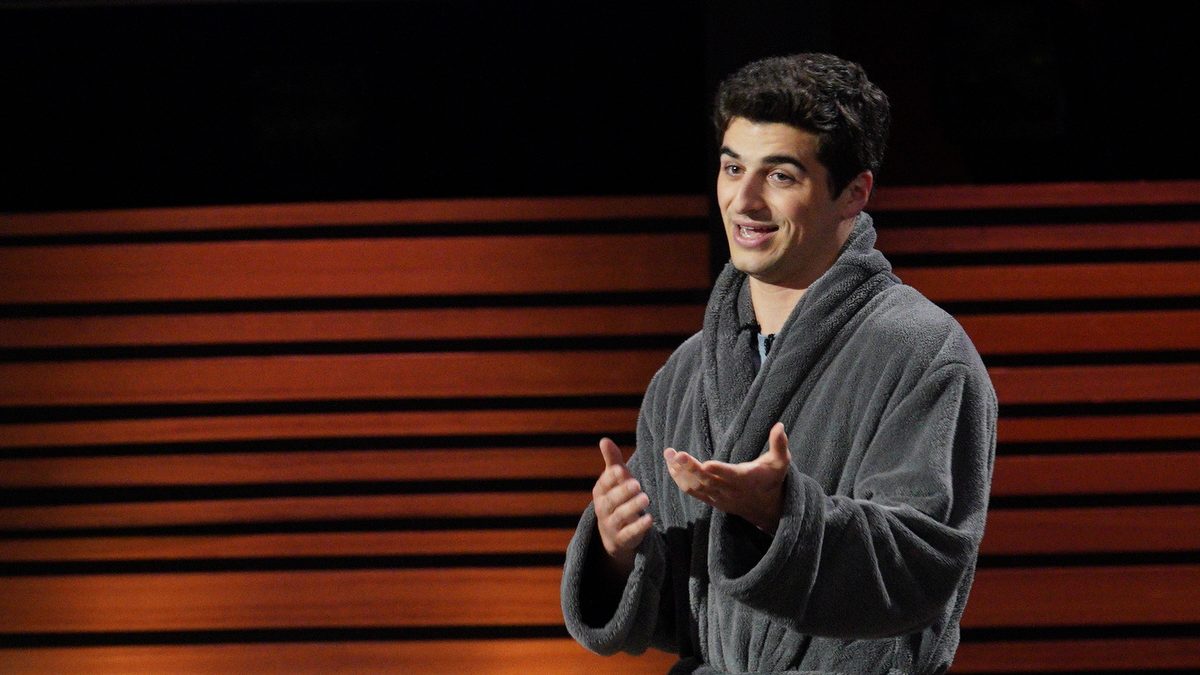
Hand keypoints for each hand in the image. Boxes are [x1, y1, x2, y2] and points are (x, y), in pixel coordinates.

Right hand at [592, 437, 653, 576]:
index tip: (621, 470)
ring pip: (621, 516)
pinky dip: (639, 527)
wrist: (613, 534)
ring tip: (646, 499)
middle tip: (636, 484)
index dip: (612, 477)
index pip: (604, 483)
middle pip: (612, 500)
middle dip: (623, 492)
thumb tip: (604, 439)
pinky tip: (650, 519)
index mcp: (600, 492)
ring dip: (633, 507)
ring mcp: (611, 525)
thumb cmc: (617, 499)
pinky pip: (630, 533)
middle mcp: (603, 508)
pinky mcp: (622, 539)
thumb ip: (612, 461)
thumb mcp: (615, 481)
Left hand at [664, 422, 790, 532]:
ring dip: (679, 471)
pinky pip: (692, 491)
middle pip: (707, 480)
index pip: (730, 475)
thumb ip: (779, 445)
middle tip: (675, 453)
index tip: (706, 463)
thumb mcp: (781, 462)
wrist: (766, 508)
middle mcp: (729, 490)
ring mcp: (718, 497)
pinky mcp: (711, 500)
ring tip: (668, 454)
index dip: (718, 471)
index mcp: (745, 479)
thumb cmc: (772, 479)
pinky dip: (679, 479)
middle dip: (690, 467)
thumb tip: (780, 425)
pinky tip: (670, 465)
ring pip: (695, 486)